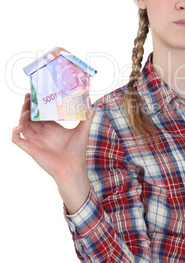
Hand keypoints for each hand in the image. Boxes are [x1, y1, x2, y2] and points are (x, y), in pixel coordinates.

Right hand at [12, 93, 94, 212]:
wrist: (73, 168)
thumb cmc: (77, 151)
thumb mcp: (83, 130)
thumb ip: (87, 116)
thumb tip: (90, 101)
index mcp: (52, 128)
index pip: (40, 113)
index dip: (37, 104)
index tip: (36, 94)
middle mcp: (42, 133)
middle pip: (30, 117)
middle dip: (27, 106)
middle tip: (28, 97)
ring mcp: (35, 140)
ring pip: (23, 125)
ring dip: (21, 116)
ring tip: (26, 108)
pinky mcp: (30, 149)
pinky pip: (17, 139)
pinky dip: (15, 132)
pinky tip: (20, 126)